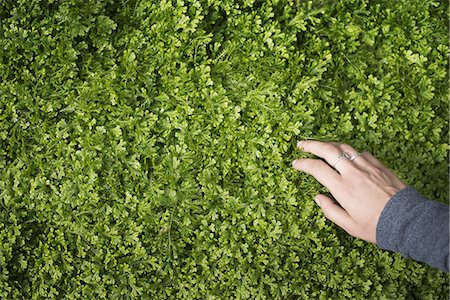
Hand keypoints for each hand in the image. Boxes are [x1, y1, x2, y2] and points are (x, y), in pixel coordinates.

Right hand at [292, 140, 406, 243]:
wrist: (407, 221)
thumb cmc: (377, 226)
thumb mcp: (349, 225)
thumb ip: (330, 210)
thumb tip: (318, 197)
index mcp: (342, 188)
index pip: (317, 168)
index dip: (303, 163)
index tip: (296, 163)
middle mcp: (353, 173)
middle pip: (328, 150)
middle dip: (311, 145)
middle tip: (301, 144)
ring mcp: (367, 167)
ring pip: (344, 147)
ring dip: (329, 144)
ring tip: (321, 146)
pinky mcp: (379, 166)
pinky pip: (360, 152)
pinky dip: (349, 151)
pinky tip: (347, 156)